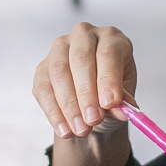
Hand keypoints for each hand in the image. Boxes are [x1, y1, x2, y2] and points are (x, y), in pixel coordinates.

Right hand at [32, 22, 137, 138]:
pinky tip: (64, 129)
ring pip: (60, 73)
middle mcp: (84, 36)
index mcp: (111, 38)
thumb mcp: (123, 97)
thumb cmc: (110, 92)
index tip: (110, 103)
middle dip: (87, 93)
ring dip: (70, 105)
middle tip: (93, 119)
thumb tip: (121, 111)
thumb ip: (123, 102)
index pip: (108, 52)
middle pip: (81, 59)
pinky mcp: (42, 68)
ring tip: (81, 129)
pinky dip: (54, 112)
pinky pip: (44, 89)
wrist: (93, 103)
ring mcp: (59, 49)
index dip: (108, 78)